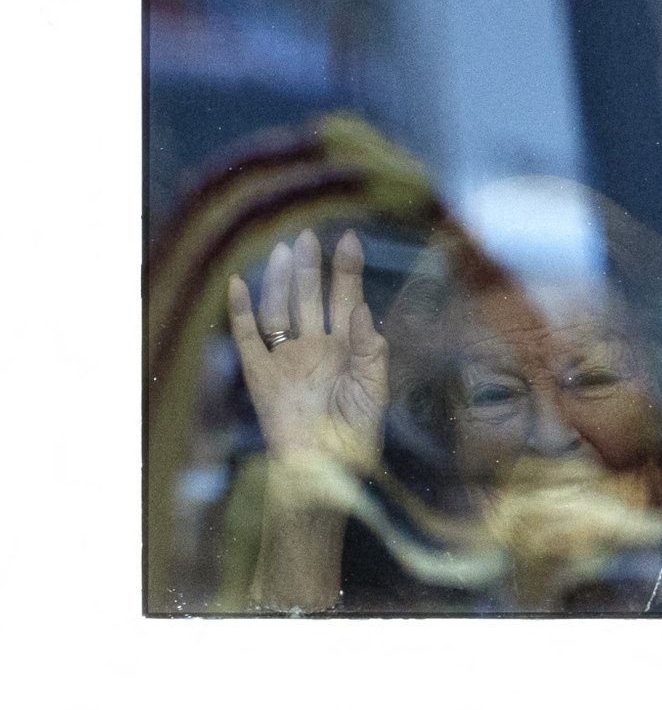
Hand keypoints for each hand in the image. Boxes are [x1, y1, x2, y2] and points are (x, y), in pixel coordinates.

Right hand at [227, 229, 388, 475]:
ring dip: (280, 281)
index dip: (347, 271)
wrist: (327, 473)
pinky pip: (248, 339)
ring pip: (280, 310)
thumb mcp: (375, 390)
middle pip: (311, 297)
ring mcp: (288, 360)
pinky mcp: (262, 377)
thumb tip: (362, 308)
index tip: (350, 239)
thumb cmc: (358, 435)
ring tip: (283, 251)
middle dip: (311, 267)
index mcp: (346, 347)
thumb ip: (371, 349)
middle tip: (310, 236)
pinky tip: (238, 285)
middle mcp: (315, 347)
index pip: (346, 299)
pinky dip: (241, 312)